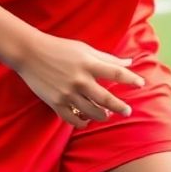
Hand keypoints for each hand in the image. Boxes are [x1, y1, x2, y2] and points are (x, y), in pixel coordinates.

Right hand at [13, 33, 145, 127]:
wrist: (29, 53)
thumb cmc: (59, 48)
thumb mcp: (83, 49)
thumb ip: (107, 58)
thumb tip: (129, 62)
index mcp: (87, 63)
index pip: (116, 72)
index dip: (131, 79)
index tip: (141, 84)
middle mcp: (79, 80)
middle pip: (107, 99)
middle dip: (120, 107)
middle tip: (127, 111)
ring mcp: (67, 93)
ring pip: (92, 113)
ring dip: (102, 115)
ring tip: (106, 114)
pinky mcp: (56, 103)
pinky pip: (74, 120)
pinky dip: (83, 122)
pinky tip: (87, 120)